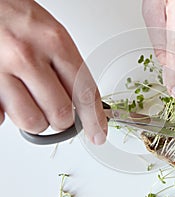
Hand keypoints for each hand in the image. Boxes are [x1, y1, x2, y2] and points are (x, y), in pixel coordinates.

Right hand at [0, 0, 106, 144]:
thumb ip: (67, 69)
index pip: (85, 92)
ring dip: (37, 120)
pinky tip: (10, 97)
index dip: (95, 119)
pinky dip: (9, 114)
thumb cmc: (19, 18)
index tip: (98, 134)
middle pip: (60, 114)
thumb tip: (80, 104)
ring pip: (33, 122)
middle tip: (58, 110)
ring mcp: (2, 70)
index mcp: (54, 42)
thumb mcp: (53, 35)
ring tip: (33, 102)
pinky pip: (2, 118)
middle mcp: (28, 56)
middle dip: (63, 119)